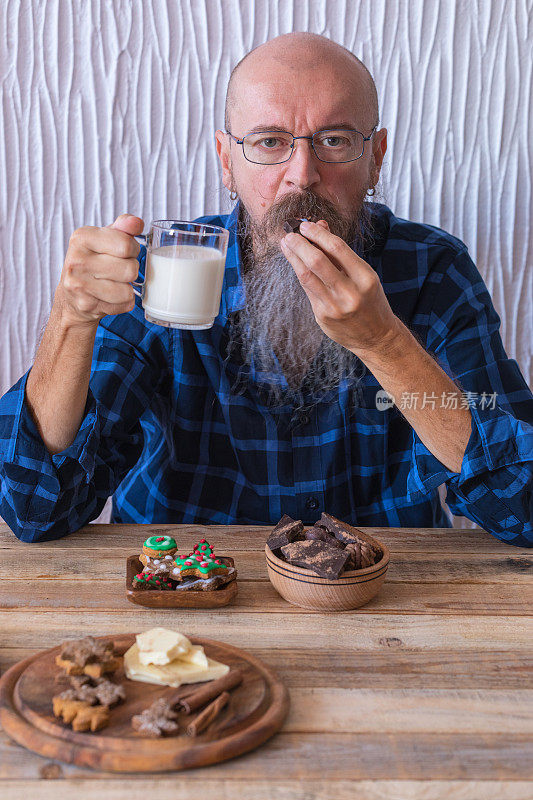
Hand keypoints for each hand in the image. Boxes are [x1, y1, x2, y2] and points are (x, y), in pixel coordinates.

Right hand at [55, 213, 143, 325]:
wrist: (71, 297)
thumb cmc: (93, 262)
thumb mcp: (104, 239)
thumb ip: (123, 228)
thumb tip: (136, 223)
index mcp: (82, 237)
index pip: (126, 244)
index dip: (133, 250)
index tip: (125, 252)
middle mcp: (76, 260)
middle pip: (130, 269)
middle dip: (131, 270)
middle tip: (120, 270)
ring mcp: (79, 285)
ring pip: (128, 290)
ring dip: (128, 288)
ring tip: (115, 283)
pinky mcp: (86, 304)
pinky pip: (124, 305)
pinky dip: (123, 302)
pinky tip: (111, 297)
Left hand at [280, 219, 398, 354]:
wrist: (376, 337)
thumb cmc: (370, 300)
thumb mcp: (363, 274)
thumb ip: (340, 252)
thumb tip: (320, 226)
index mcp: (365, 278)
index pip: (337, 248)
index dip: (318, 234)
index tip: (305, 225)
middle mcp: (350, 292)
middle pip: (317, 261)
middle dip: (299, 244)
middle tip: (290, 234)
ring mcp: (334, 306)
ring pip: (306, 276)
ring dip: (293, 257)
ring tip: (286, 245)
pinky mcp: (322, 316)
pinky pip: (307, 289)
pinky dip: (300, 273)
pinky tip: (295, 263)